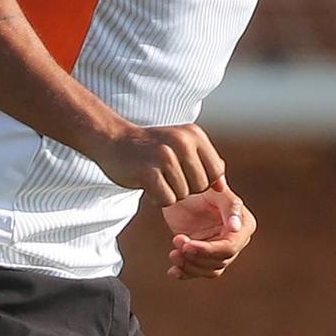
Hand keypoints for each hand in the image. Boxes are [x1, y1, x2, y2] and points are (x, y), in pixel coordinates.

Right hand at [91, 121, 225, 205]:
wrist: (113, 140)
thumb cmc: (151, 148)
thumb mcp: (181, 146)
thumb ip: (205, 163)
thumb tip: (222, 187)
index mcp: (194, 135)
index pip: (216, 172)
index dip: (203, 182)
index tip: (185, 175)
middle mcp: (182, 142)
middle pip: (201, 187)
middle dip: (186, 189)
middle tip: (167, 177)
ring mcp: (165, 157)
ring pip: (183, 195)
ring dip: (169, 194)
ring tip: (156, 178)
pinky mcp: (148, 172)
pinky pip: (166, 200)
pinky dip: (157, 199)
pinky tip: (148, 186)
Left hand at [162, 177, 255, 280]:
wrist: (180, 188)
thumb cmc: (200, 184)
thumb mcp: (213, 189)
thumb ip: (228, 203)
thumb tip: (236, 226)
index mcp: (243, 224)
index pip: (229, 247)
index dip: (208, 250)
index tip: (186, 243)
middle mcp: (236, 240)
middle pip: (220, 261)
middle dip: (196, 256)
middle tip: (176, 241)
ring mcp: (220, 249)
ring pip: (210, 270)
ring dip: (190, 265)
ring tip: (173, 253)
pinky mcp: (204, 255)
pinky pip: (199, 272)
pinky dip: (186, 273)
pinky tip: (173, 271)